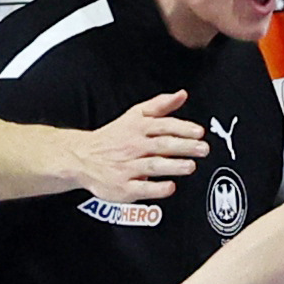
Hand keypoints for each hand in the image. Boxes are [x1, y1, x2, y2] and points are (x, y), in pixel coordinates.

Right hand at [56, 88, 206, 204]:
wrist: (81, 158)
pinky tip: (170, 187)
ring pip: (152, 166)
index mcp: (137, 128)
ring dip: (172, 166)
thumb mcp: (134, 116)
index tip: (198, 132)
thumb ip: (160, 105)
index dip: (182, 128)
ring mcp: (127, 168)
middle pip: (161, 145)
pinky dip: (156, 188)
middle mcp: (133, 147)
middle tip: (202, 149)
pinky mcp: (123, 187)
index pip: (162, 125)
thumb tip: (182, 95)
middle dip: (183, 147)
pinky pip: (141, 189)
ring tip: (190, 166)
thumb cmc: (113, 138)